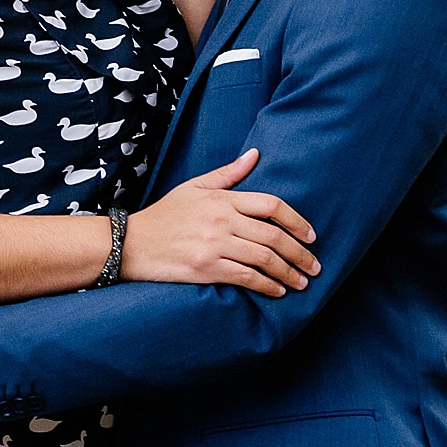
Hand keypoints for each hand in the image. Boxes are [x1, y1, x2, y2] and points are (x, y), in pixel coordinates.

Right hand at [122, 148, 320, 295]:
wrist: (131, 243)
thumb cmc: (164, 215)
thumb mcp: (193, 187)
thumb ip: (227, 173)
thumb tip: (255, 154)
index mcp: (221, 199)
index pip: (270, 205)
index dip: (296, 221)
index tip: (311, 236)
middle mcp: (221, 220)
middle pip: (273, 235)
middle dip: (299, 253)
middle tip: (314, 266)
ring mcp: (214, 245)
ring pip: (264, 259)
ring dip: (288, 272)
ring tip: (302, 282)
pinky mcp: (206, 268)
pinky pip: (246, 278)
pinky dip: (267, 286)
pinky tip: (278, 291)